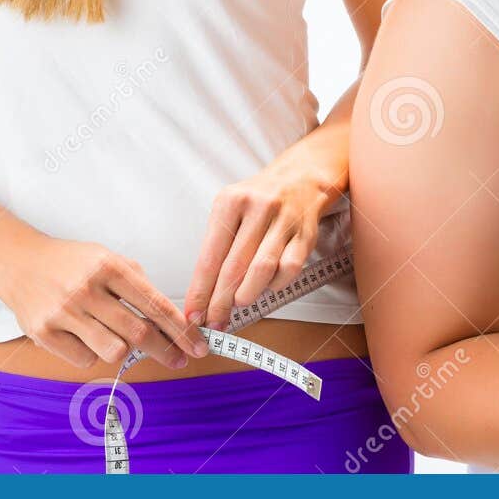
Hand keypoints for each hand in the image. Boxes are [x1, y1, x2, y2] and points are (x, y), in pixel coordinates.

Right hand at [0, 235, 208, 369]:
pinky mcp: (44, 333)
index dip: (180, 329)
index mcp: (109, 267)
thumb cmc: (71, 263)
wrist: (18, 262)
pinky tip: (85, 337)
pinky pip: (84, 359)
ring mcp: (64, 313)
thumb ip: (137, 284)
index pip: (155, 304)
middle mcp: (87, 289)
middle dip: (166, 350)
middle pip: (139, 332)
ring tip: (117, 338)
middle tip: (180, 359)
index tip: (198, 344)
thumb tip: (169, 318)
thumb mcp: (108, 258)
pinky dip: (92, 354)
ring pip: (113, 351)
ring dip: (124, 351)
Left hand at [185, 158, 342, 330]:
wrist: (300, 178)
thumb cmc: (257, 201)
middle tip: (214, 321)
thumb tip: (203, 293)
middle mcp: (258, 207)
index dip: (200, 290)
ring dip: (247, 294)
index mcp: (230, 201)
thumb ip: (216, 246)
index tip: (193, 314)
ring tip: (238, 304)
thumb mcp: (229, 209)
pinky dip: (275, 285)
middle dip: (220, 301)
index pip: (209, 256)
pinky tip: (267, 286)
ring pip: (262, 269)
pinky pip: (289, 269)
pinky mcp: (305, 233)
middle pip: (233, 267)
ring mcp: (284, 220)